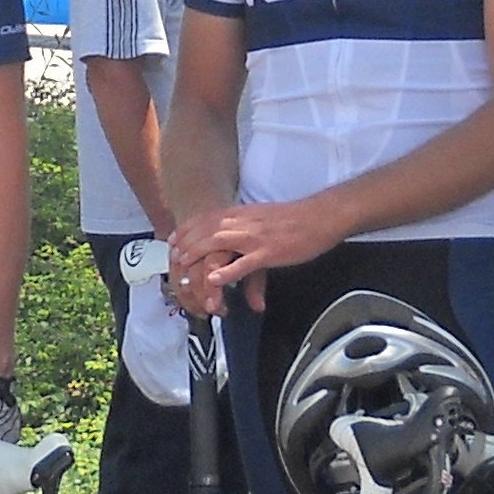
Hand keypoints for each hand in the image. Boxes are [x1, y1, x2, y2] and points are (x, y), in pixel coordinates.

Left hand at [167, 199, 335, 315]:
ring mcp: (256, 237)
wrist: (320, 216)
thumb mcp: (263, 216)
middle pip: (206, 229)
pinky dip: (227, 272)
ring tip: (184, 266)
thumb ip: (245, 224)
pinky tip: (214, 280)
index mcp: (243, 213)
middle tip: (173, 257)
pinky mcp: (269, 252)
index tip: (173, 238)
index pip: (207, 218)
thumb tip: (232, 235)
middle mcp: (245, 222)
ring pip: (218, 242)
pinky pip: (244, 263)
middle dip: (186, 242)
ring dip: (198, 254)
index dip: (187, 228)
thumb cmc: (295, 219)